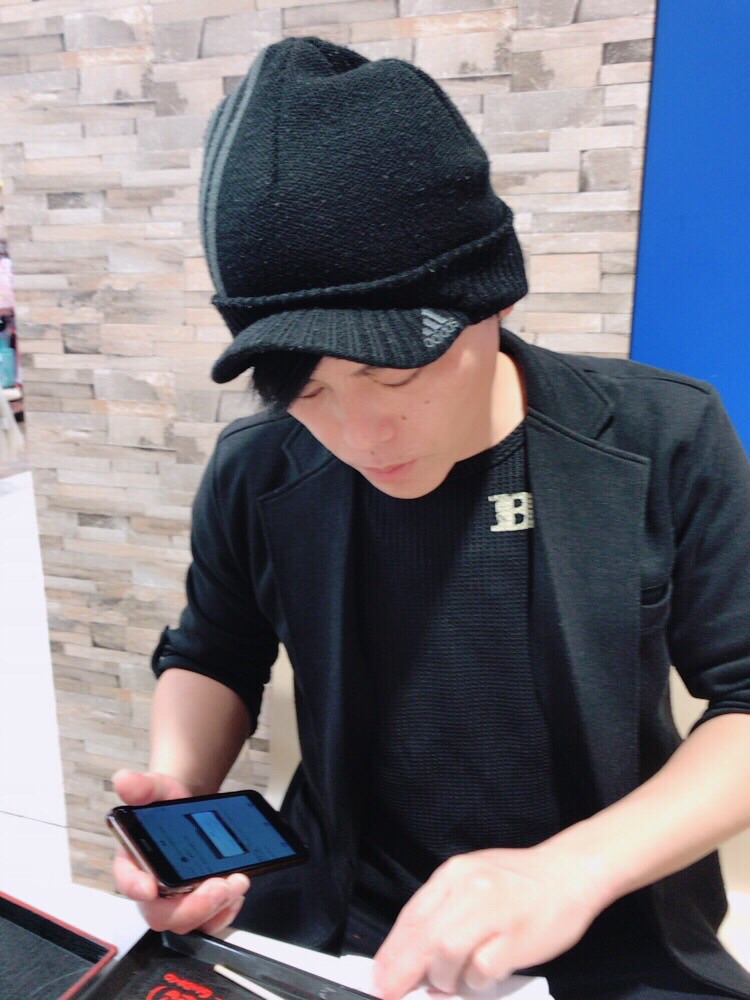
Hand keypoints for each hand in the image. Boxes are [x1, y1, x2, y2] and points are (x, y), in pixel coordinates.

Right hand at [111, 769, 249, 934]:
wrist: (190, 810)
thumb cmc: (166, 805)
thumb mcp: (157, 789)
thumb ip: (142, 786)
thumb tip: (123, 779)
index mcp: (133, 863)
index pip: (128, 881)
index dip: (135, 887)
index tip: (150, 887)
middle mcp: (152, 890)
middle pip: (162, 914)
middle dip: (191, 906)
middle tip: (218, 885)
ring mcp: (176, 901)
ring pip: (190, 922)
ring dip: (215, 908)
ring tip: (237, 882)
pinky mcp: (199, 905)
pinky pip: (210, 921)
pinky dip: (226, 909)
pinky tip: (237, 888)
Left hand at [373, 845, 605, 999]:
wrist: (569, 873)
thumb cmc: (519, 882)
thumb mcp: (474, 880)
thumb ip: (445, 910)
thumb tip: (415, 952)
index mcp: (454, 873)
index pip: (412, 915)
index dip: (392, 950)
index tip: (379, 975)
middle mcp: (470, 888)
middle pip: (424, 936)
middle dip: (403, 970)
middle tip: (393, 991)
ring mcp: (494, 912)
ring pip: (446, 953)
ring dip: (442, 978)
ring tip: (448, 984)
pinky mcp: (516, 937)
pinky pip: (481, 969)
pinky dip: (474, 982)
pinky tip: (478, 980)